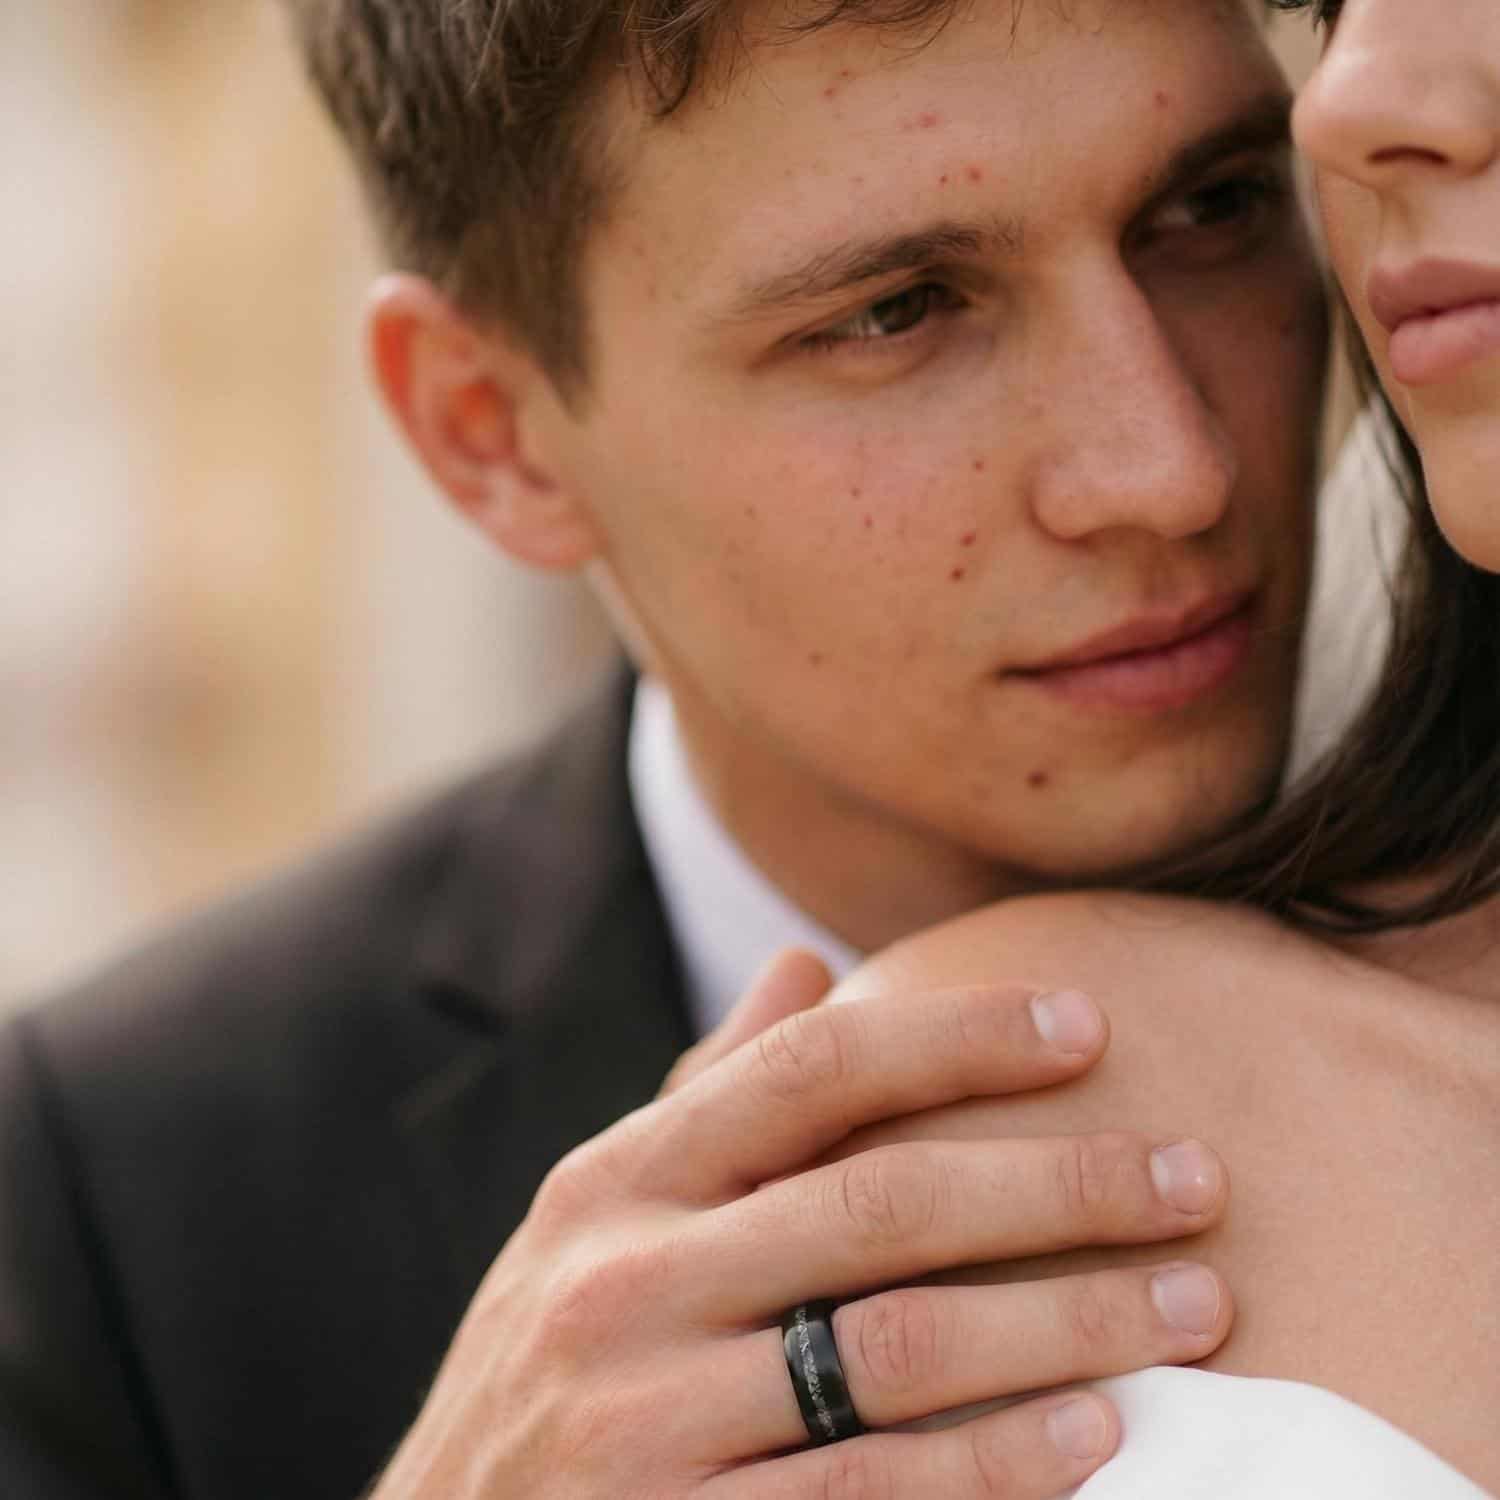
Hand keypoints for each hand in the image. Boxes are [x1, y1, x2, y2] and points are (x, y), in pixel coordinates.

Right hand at [370, 962, 1231, 1497]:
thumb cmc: (555, 1359)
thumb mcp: (597, 1214)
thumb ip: (708, 1096)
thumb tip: (807, 966)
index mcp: (614, 1182)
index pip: (808, 1074)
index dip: (956, 1038)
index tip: (1086, 1024)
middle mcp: (624, 1284)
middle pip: (881, 1204)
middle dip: (1060, 1187)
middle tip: (1195, 1177)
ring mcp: (645, 1423)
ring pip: (898, 1352)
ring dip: (1066, 1325)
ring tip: (1194, 1307)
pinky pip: (872, 1499)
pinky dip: (998, 1469)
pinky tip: (1100, 1438)